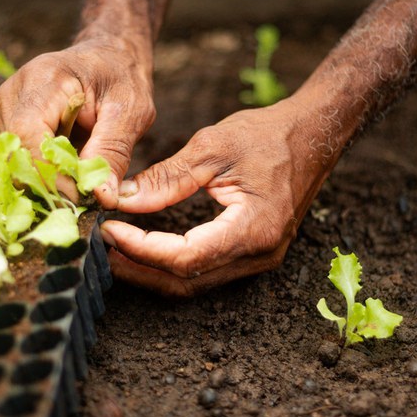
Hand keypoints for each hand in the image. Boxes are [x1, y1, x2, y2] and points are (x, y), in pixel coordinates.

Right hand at [0, 35, 154, 206]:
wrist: (108, 56)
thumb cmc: (121, 78)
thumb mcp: (131, 112)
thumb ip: (113, 152)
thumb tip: (102, 197)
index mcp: (44, 79)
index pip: (27, 135)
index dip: (50, 173)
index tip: (81, 196)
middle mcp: (15, 92)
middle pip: (17, 153)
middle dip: (51, 182)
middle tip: (87, 196)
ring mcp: (7, 108)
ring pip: (17, 162)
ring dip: (49, 179)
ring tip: (83, 179)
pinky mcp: (10, 123)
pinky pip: (21, 160)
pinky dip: (46, 174)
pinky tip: (71, 171)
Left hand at [100, 98, 344, 296]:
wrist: (314, 135)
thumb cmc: (269, 135)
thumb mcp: (213, 147)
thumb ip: (167, 178)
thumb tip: (122, 199)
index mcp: (254, 229)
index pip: (185, 256)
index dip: (141, 249)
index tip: (108, 229)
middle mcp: (259, 255)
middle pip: (187, 281)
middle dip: (140, 268)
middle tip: (102, 247)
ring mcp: (260, 259)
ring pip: (195, 282)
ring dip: (153, 270)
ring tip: (118, 248)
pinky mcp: (254, 254)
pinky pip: (207, 270)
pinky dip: (173, 263)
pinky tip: (148, 246)